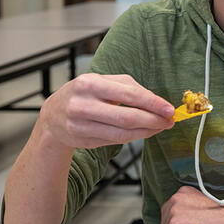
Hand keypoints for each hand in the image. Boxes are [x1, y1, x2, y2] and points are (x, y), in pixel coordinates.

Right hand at [39, 73, 174, 148]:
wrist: (53, 115)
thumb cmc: (86, 94)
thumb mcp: (103, 81)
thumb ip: (130, 88)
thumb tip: (158, 102)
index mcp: (90, 83)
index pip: (129, 94)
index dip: (153, 103)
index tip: (170, 109)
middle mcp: (82, 104)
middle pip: (127, 117)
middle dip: (154, 120)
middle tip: (169, 120)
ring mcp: (79, 125)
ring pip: (122, 133)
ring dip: (147, 131)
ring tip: (161, 126)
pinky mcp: (82, 140)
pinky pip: (115, 141)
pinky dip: (135, 137)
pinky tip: (145, 132)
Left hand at [161, 186, 223, 223]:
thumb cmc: (218, 212)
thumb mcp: (201, 200)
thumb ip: (189, 204)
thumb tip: (183, 215)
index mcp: (183, 191)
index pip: (172, 207)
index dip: (178, 216)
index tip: (184, 222)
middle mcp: (176, 197)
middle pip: (167, 215)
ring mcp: (173, 209)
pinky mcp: (173, 221)